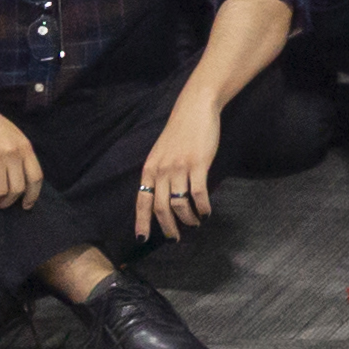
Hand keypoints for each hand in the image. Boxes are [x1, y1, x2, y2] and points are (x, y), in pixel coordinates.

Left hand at [137, 91, 224, 240]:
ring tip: (195, 223)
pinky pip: (198, 194)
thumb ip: (160, 174)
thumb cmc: (179, 132)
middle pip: (160, 208)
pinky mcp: (198, 164)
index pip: (141, 201)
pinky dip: (203, 207)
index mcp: (149, 169)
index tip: (142, 239)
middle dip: (167, 227)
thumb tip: (163, 199)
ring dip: (188, 219)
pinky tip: (206, 212)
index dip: (142, 222)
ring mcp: (179, 168)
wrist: (195, 109)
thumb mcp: (161, 154)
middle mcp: (161, 171)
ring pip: (179, 204)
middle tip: (175, 238)